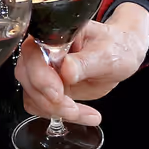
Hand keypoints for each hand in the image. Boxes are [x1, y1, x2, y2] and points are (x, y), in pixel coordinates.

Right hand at [14, 3, 148, 121]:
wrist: (121, 55)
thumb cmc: (115, 46)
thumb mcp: (107, 53)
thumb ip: (86, 61)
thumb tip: (66, 69)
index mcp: (53, 34)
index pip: (32, 53)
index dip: (40, 75)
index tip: (57, 92)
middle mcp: (42, 51)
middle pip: (27, 77)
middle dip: (48, 98)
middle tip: (72, 108)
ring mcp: (43, 70)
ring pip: (32, 95)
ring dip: (55, 109)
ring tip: (82, 113)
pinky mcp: (47, 88)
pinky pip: (41, 106)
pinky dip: (59, 114)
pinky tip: (82, 114)